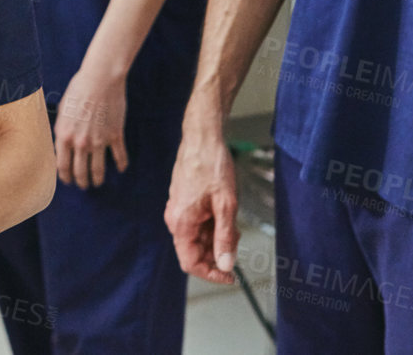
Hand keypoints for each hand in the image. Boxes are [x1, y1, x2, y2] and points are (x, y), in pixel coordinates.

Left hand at [53, 66, 127, 188]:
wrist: (100, 79)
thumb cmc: (79, 89)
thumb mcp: (62, 109)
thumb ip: (62, 128)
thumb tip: (61, 141)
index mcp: (64, 135)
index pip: (62, 166)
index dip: (65, 177)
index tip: (68, 180)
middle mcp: (80, 142)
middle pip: (80, 172)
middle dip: (81, 182)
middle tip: (84, 185)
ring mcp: (99, 141)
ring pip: (98, 170)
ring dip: (98, 179)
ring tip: (98, 182)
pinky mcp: (115, 135)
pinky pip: (119, 156)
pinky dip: (121, 164)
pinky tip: (121, 168)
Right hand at [164, 123, 237, 283]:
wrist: (202, 137)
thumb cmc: (212, 166)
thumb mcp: (226, 205)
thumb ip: (225, 237)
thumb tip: (227, 265)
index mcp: (181, 223)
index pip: (191, 263)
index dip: (211, 274)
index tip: (231, 276)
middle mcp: (175, 219)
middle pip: (195, 250)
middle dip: (218, 250)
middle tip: (237, 236)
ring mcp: (178, 209)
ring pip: (198, 236)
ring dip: (217, 236)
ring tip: (233, 220)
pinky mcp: (183, 201)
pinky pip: (197, 223)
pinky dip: (213, 224)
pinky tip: (225, 211)